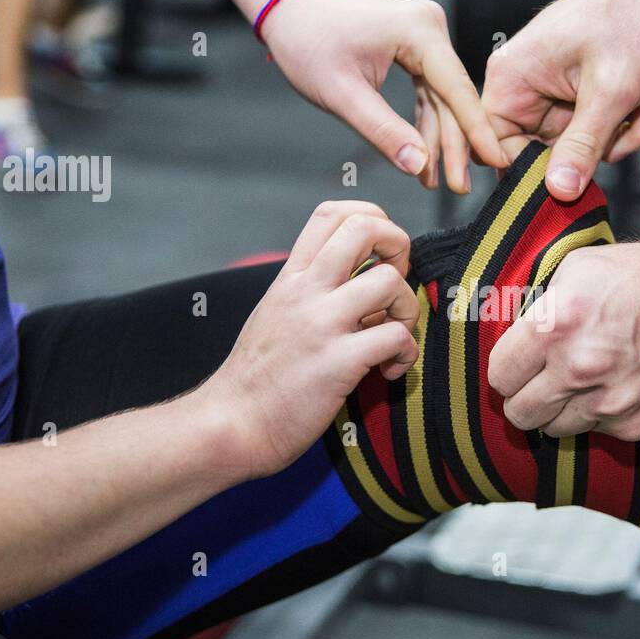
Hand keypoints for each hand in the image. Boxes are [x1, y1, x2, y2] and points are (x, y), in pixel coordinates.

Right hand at [200, 201, 419, 477]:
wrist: (232, 425)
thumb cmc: (257, 378)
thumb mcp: (275, 313)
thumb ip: (311, 291)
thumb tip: (360, 282)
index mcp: (291, 277)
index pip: (333, 213)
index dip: (372, 219)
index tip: (381, 253)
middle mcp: (306, 291)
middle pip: (365, 228)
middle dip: (399, 245)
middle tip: (397, 283)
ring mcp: (321, 324)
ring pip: (390, 281)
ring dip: (407, 309)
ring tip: (394, 335)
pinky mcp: (338, 362)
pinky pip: (396, 336)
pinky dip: (407, 353)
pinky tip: (389, 370)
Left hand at [260, 0, 507, 193]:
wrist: (288, 10)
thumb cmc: (307, 42)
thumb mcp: (343, 95)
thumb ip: (384, 131)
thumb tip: (418, 165)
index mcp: (419, 30)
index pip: (457, 90)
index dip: (476, 131)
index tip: (495, 162)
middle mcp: (429, 26)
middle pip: (453, 97)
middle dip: (455, 144)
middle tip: (459, 187)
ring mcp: (424, 34)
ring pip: (442, 97)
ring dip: (439, 139)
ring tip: (436, 180)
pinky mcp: (415, 45)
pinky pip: (429, 90)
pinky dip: (425, 122)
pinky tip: (422, 155)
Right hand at [481, 0, 639, 199]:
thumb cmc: (627, 17)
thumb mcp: (610, 91)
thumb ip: (584, 145)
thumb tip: (559, 192)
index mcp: (510, 82)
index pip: (499, 150)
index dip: (534, 172)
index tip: (573, 178)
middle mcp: (524, 90)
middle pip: (544, 157)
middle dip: (591, 152)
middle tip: (623, 127)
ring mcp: (552, 95)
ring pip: (576, 150)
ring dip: (616, 138)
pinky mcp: (577, 98)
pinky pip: (594, 135)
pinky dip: (624, 126)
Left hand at [488, 237, 639, 439]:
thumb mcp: (578, 269)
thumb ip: (540, 306)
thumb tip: (514, 334)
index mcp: (556, 327)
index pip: (500, 375)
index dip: (507, 370)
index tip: (519, 365)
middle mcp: (578, 369)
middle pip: (520, 414)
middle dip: (525, 398)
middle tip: (542, 382)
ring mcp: (609, 403)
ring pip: (556, 430)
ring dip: (562, 411)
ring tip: (583, 383)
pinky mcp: (636, 425)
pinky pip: (597, 433)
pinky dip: (599, 416)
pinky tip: (615, 387)